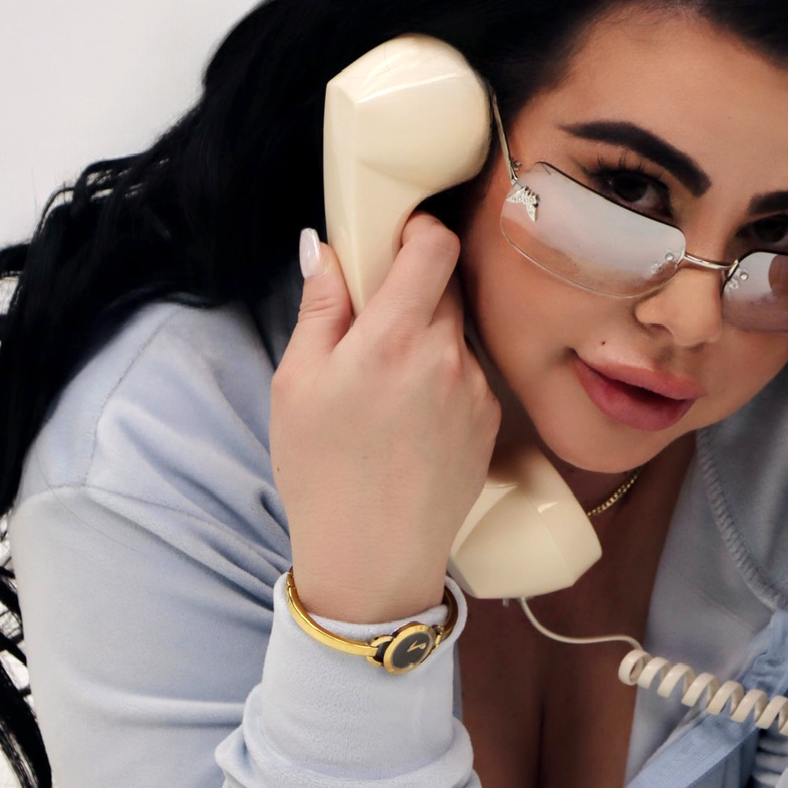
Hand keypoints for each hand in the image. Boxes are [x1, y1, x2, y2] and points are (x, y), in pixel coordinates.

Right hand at [273, 214, 500, 624]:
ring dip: (429, 336)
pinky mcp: (491, 418)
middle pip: (447, 285)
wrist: (374, 558)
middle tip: (375, 318)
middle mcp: (446, 355)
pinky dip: (444, 376)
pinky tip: (411, 416)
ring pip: (458, 331)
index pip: (435, 246)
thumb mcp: (296, 384)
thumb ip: (321, 308)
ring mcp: (476, 388)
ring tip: (387, 383)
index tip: (395, 240)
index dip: (417, 230)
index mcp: (392, 338)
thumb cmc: (322, 472)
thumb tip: (328, 249)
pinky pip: (469, 372)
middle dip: (414, 288)